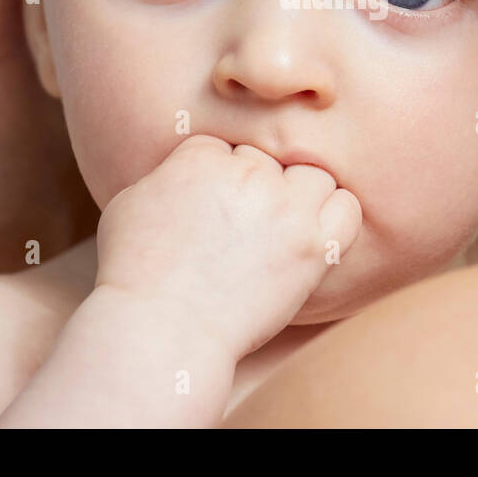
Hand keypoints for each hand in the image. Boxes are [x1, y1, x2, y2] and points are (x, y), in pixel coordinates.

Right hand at [94, 135, 362, 360]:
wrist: (163, 331)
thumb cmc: (134, 273)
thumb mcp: (130, 202)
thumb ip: (168, 172)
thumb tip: (188, 167)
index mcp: (202, 157)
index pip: (226, 146)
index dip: (218, 177)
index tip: (211, 210)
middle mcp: (249, 174)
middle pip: (270, 158)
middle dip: (257, 187)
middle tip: (243, 226)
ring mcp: (285, 209)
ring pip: (314, 176)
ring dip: (300, 197)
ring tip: (279, 229)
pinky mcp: (313, 245)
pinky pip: (346, 208)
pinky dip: (334, 216)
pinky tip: (312, 236)